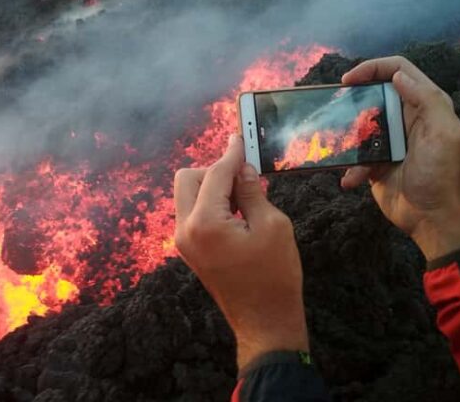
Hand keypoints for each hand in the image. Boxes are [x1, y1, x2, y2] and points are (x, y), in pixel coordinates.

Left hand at [174, 134, 308, 370]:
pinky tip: (237, 212)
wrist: (264, 322)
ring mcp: (184, 241)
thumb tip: (242, 168)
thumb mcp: (273, 226)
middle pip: (188, 178)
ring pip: (187, 194)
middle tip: (244, 178)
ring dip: (212, 186)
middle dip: (214, 170)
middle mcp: (185, 229)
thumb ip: (253, 192)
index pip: (216, 174)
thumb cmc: (275, 276)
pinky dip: (210, 203)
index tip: (240, 137)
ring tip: (245, 198)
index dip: (231, 153)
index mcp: (205, 222)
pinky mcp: (189, 249)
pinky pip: (193, 212)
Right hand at [341, 56, 459, 260]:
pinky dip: (349, 166)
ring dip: (346, 133)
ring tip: (335, 142)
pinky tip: (352, 178)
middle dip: (353, 98)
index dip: (373, 67)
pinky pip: (354, 154)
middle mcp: (405, 117)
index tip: (348, 80)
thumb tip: (397, 76)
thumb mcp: (444, 133)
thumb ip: (427, 100)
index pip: (398, 70)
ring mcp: (388, 139)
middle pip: (373, 92)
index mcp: (426, 104)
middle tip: (335, 104)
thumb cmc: (441, 174)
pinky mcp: (373, 161)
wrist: (432, 219)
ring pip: (359, 122)